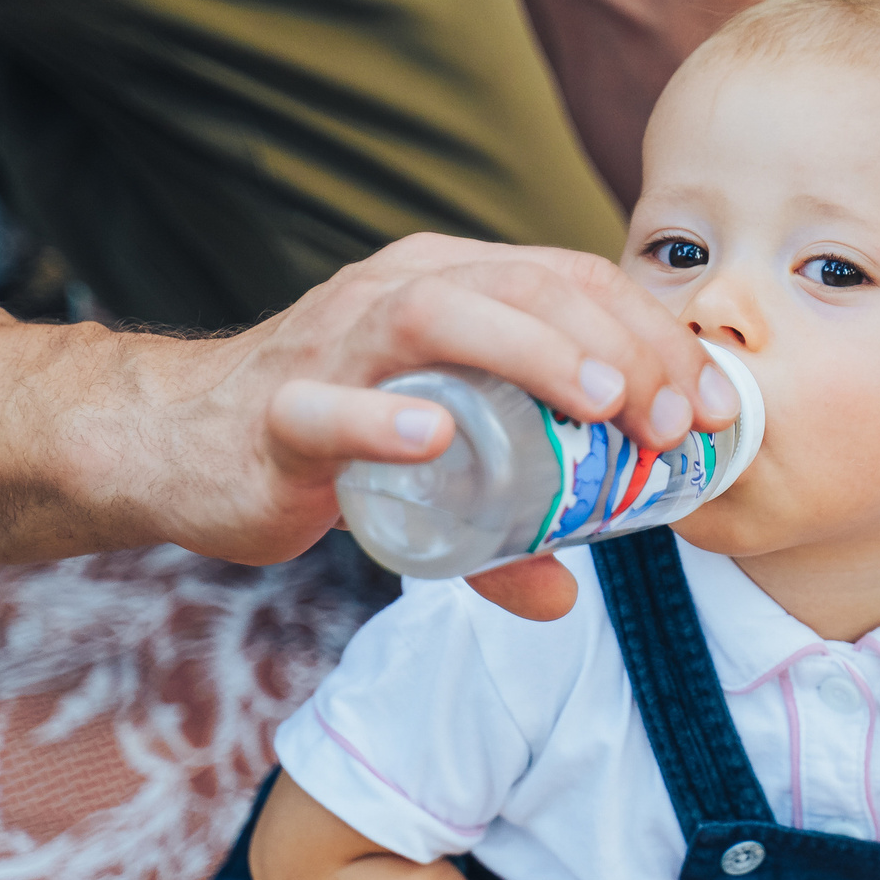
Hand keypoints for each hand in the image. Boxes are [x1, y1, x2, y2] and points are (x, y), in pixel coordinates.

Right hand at [126, 234, 741, 607]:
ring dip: (531, 354)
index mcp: (450, 286)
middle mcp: (396, 293)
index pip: (571, 281)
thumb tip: (563, 598)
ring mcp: (332, 347)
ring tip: (598, 402)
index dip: (652, 334)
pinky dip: (380, 420)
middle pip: (525, 287)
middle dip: (616, 347)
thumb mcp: (428, 476)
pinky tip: (434, 439)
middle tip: (669, 425)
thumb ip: (497, 531)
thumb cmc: (320, 439)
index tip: (706, 409)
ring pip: (436, 317)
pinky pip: (324, 409)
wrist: (174, 445)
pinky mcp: (276, 414)